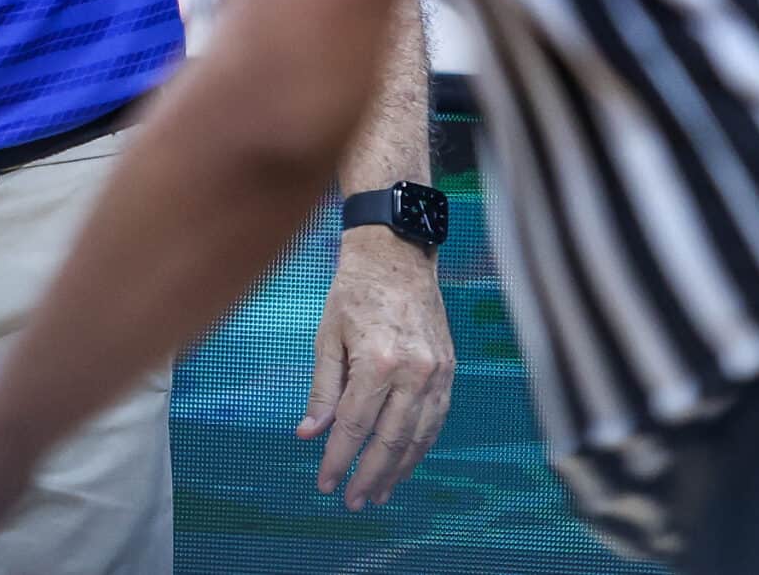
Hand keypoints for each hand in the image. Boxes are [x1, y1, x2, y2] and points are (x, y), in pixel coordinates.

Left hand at [297, 226, 454, 507]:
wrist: (397, 256)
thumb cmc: (354, 292)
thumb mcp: (327, 337)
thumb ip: (322, 388)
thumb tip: (310, 433)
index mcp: (378, 362)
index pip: (354, 425)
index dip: (338, 459)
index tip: (325, 483)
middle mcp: (414, 372)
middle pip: (391, 441)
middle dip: (369, 475)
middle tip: (352, 501)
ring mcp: (437, 374)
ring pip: (418, 437)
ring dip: (398, 470)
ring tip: (378, 493)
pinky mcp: (449, 372)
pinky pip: (435, 421)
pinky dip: (418, 447)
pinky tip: (403, 463)